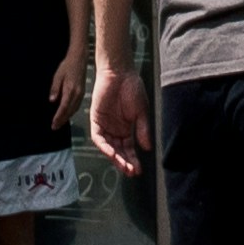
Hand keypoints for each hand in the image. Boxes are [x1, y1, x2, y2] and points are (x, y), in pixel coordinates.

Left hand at [47, 48, 83, 131]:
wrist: (79, 59)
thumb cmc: (67, 66)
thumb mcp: (58, 76)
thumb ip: (55, 89)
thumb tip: (52, 101)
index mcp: (70, 90)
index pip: (63, 108)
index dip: (58, 117)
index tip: (53, 124)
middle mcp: (77, 94)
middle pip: (69, 111)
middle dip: (62, 120)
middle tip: (55, 127)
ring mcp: (81, 94)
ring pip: (74, 109)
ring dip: (67, 117)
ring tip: (60, 123)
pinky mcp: (82, 92)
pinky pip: (77, 106)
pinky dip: (71, 112)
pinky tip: (67, 114)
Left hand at [89, 58, 148, 175]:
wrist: (120, 72)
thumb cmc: (132, 88)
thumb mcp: (141, 112)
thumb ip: (142, 130)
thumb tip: (147, 148)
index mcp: (126, 129)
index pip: (129, 149)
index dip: (133, 160)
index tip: (139, 170)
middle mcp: (115, 130)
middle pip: (118, 151)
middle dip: (125, 162)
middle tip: (131, 172)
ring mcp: (105, 126)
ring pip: (108, 147)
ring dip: (115, 158)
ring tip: (124, 166)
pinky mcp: (96, 120)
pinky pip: (98, 138)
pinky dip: (105, 146)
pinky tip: (112, 153)